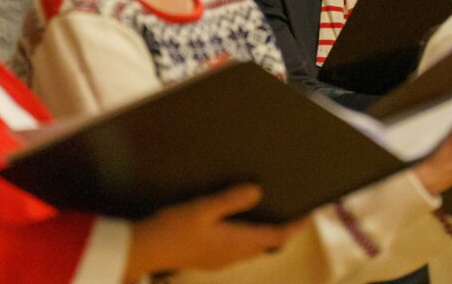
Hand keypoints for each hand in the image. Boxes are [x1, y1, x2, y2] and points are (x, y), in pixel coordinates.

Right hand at [123, 184, 306, 281]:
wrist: (142, 251)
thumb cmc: (172, 229)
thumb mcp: (202, 208)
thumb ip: (230, 200)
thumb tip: (258, 191)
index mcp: (235, 243)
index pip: (275, 237)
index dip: (294, 226)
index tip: (308, 213)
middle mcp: (232, 255)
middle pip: (266, 243)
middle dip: (281, 228)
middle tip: (291, 209)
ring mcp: (219, 259)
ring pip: (252, 246)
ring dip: (264, 232)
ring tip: (269, 211)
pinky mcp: (208, 257)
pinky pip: (237, 247)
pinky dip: (247, 234)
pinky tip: (238, 221)